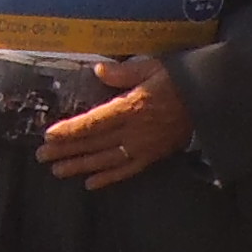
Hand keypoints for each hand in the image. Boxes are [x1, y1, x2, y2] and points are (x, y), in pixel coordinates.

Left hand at [38, 55, 194, 189]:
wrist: (209, 100)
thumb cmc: (178, 80)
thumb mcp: (151, 67)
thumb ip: (124, 73)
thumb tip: (99, 70)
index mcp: (131, 108)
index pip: (95, 122)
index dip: (71, 130)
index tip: (49, 135)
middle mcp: (134, 132)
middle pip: (95, 143)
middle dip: (67, 150)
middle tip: (42, 156)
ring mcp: (143, 147)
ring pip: (106, 160)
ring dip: (81, 166)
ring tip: (57, 171)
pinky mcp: (153, 156)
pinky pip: (127, 170)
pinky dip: (109, 178)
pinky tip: (91, 183)